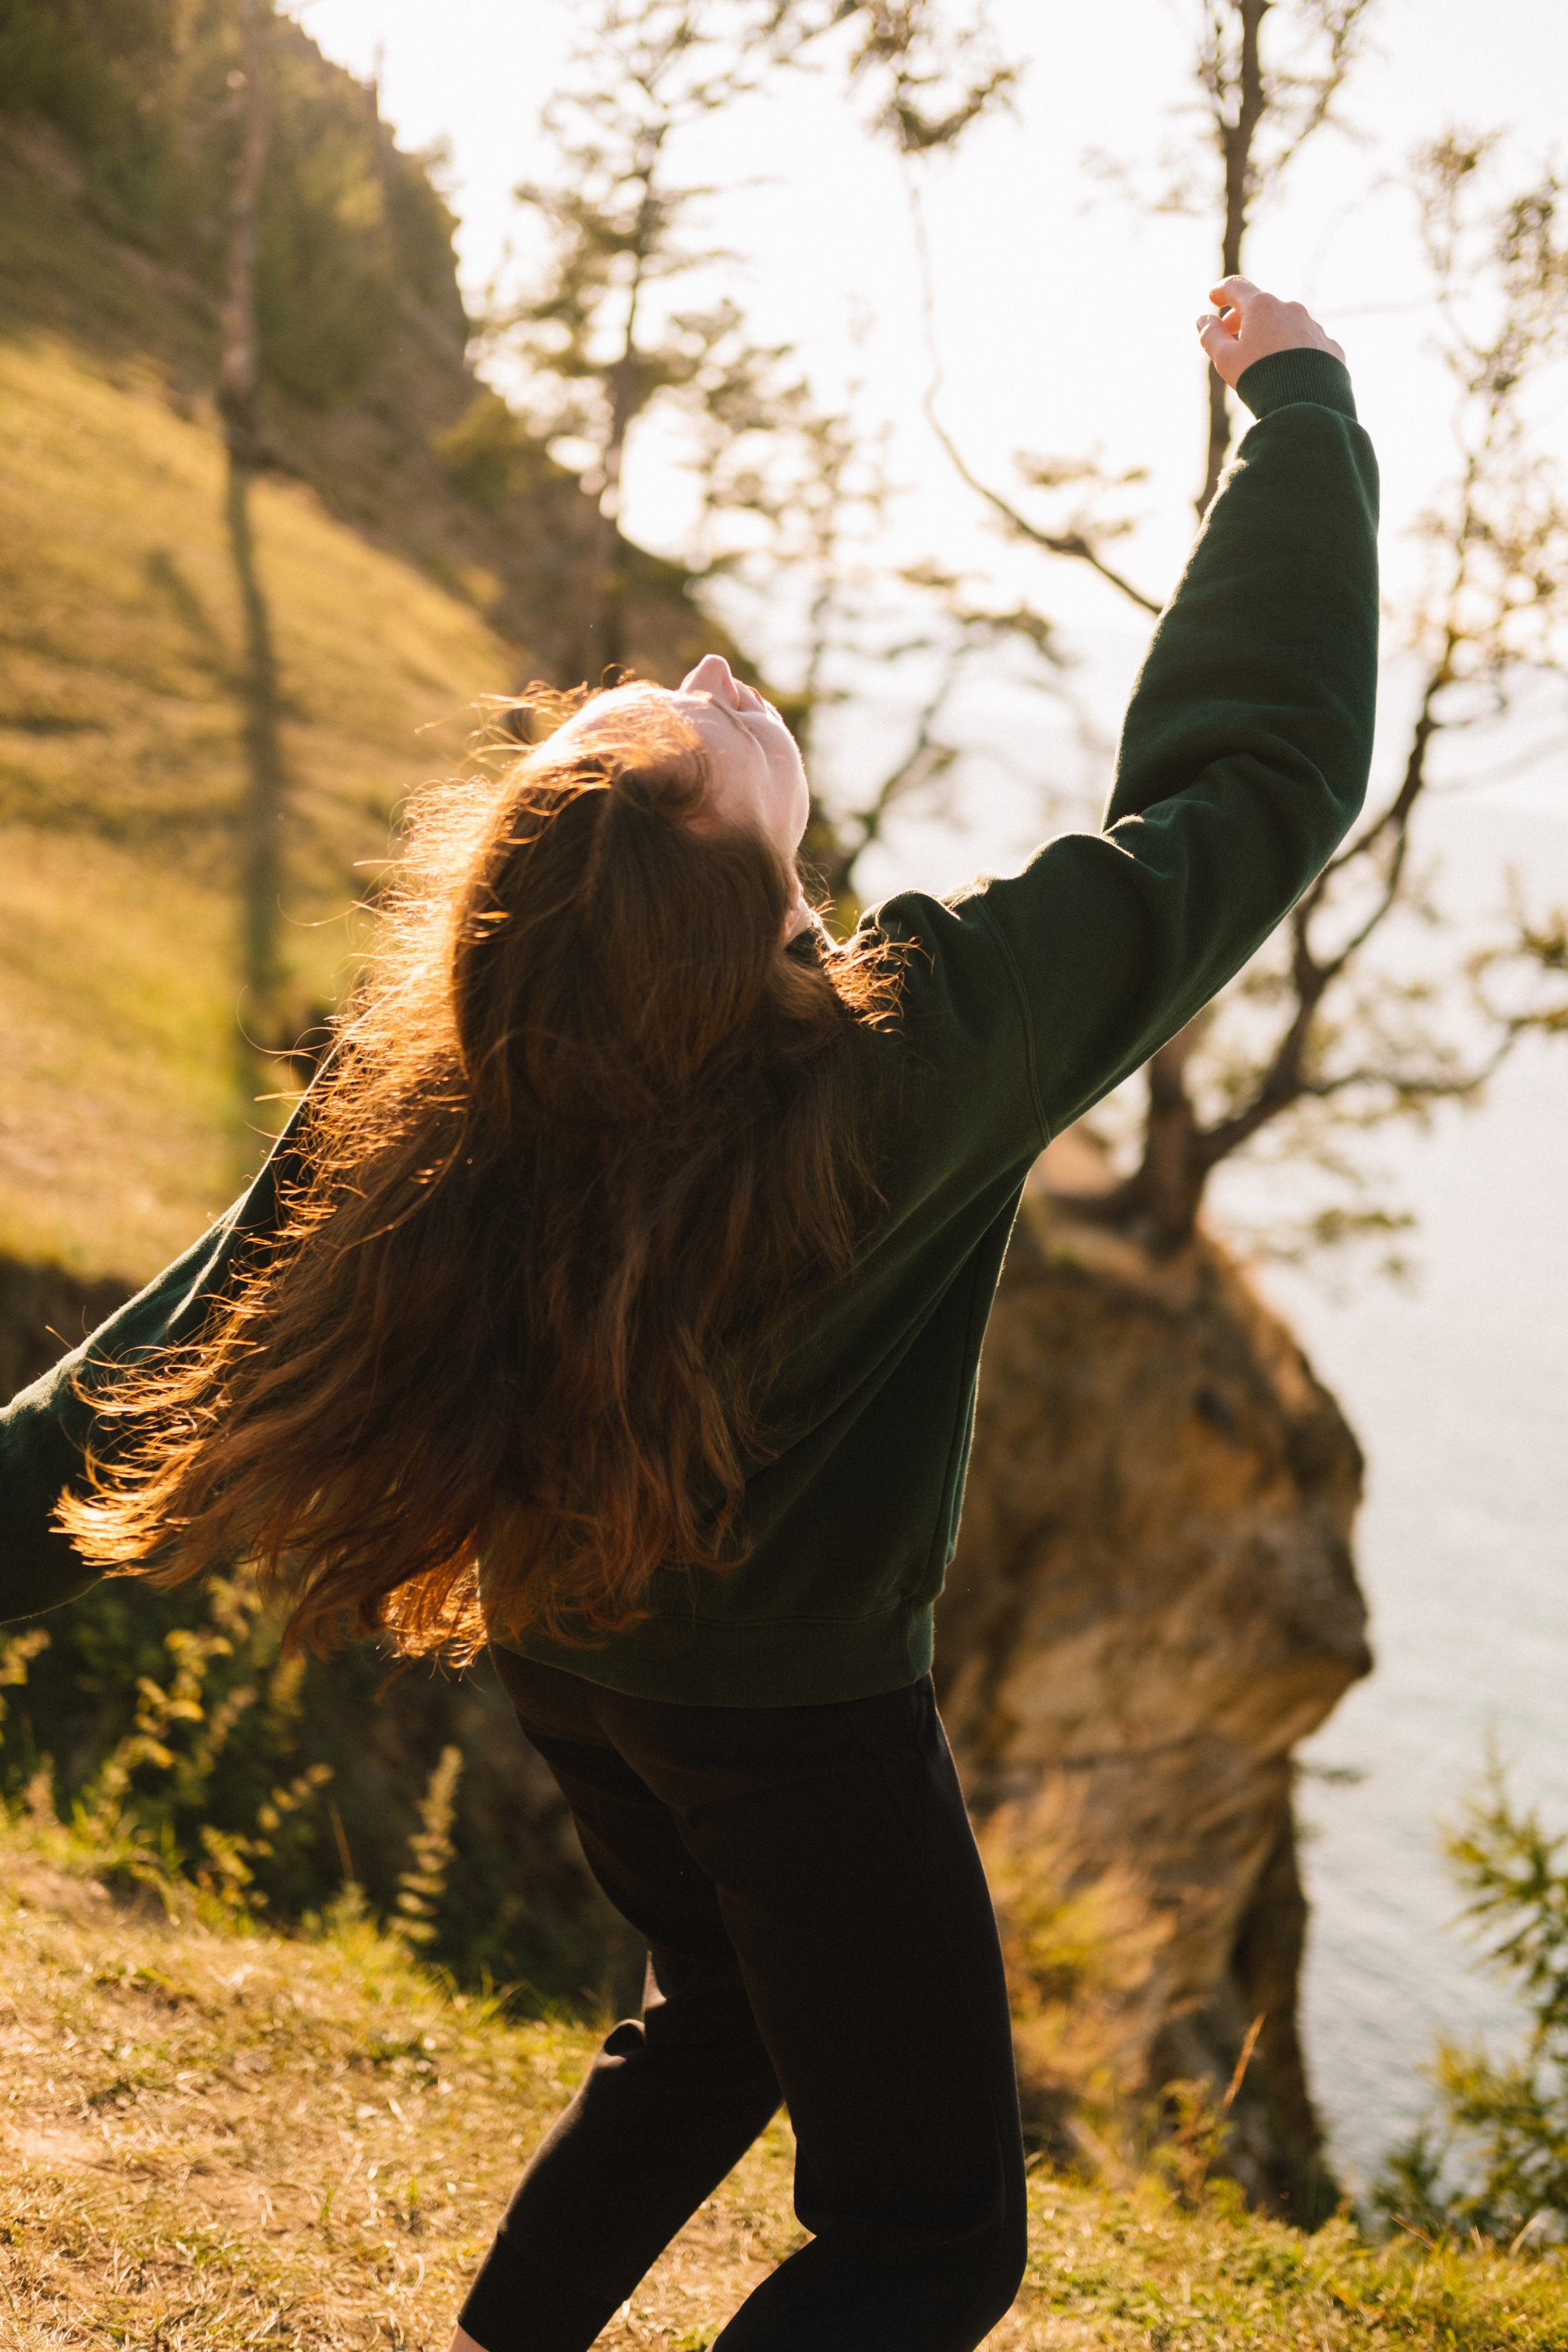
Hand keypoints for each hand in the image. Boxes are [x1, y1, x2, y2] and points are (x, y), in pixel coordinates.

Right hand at [1196, 277, 1344, 389]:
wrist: (1307, 405)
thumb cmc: (1260, 379)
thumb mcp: (1225, 360)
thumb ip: (1210, 336)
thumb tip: (1203, 320)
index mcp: (1262, 307)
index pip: (1236, 287)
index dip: (1221, 291)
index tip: (1213, 298)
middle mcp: (1291, 308)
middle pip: (1262, 305)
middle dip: (1244, 318)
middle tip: (1231, 337)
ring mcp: (1313, 326)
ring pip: (1286, 323)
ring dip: (1271, 333)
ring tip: (1262, 359)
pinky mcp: (1330, 346)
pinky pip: (1307, 342)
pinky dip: (1294, 349)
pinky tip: (1289, 369)